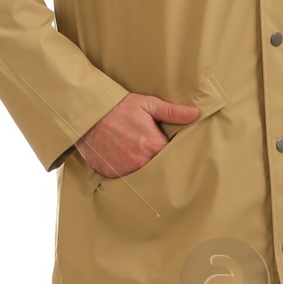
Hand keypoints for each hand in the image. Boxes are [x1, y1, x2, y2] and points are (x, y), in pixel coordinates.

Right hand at [75, 93, 198, 178]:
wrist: (87, 116)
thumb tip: (195, 113)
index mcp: (154, 145)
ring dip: (146, 168)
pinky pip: (128, 179)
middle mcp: (141, 162)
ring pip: (145, 175)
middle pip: (160, 168)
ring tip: (139, 155)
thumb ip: (172, 112)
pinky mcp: (113, 175)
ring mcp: (126, 171)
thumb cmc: (118, 108)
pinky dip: (129, 172)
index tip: (174, 149)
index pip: (174, 157)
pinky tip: (127, 160)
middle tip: (155, 151)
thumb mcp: (147, 104)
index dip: (174, 153)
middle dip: (161, 162)